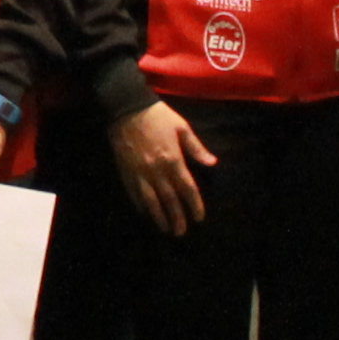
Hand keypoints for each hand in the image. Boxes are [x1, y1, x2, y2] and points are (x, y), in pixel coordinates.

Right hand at [112, 102, 214, 237]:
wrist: (127, 107)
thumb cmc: (158, 116)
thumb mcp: (182, 127)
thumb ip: (196, 148)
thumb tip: (213, 163)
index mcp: (173, 159)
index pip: (187, 188)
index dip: (194, 205)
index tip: (199, 218)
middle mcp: (157, 170)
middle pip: (169, 199)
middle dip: (177, 217)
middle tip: (181, 232)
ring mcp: (139, 172)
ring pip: (150, 201)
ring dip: (158, 217)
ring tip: (165, 229)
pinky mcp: (126, 171)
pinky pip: (133, 193)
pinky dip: (140, 205)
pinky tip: (145, 213)